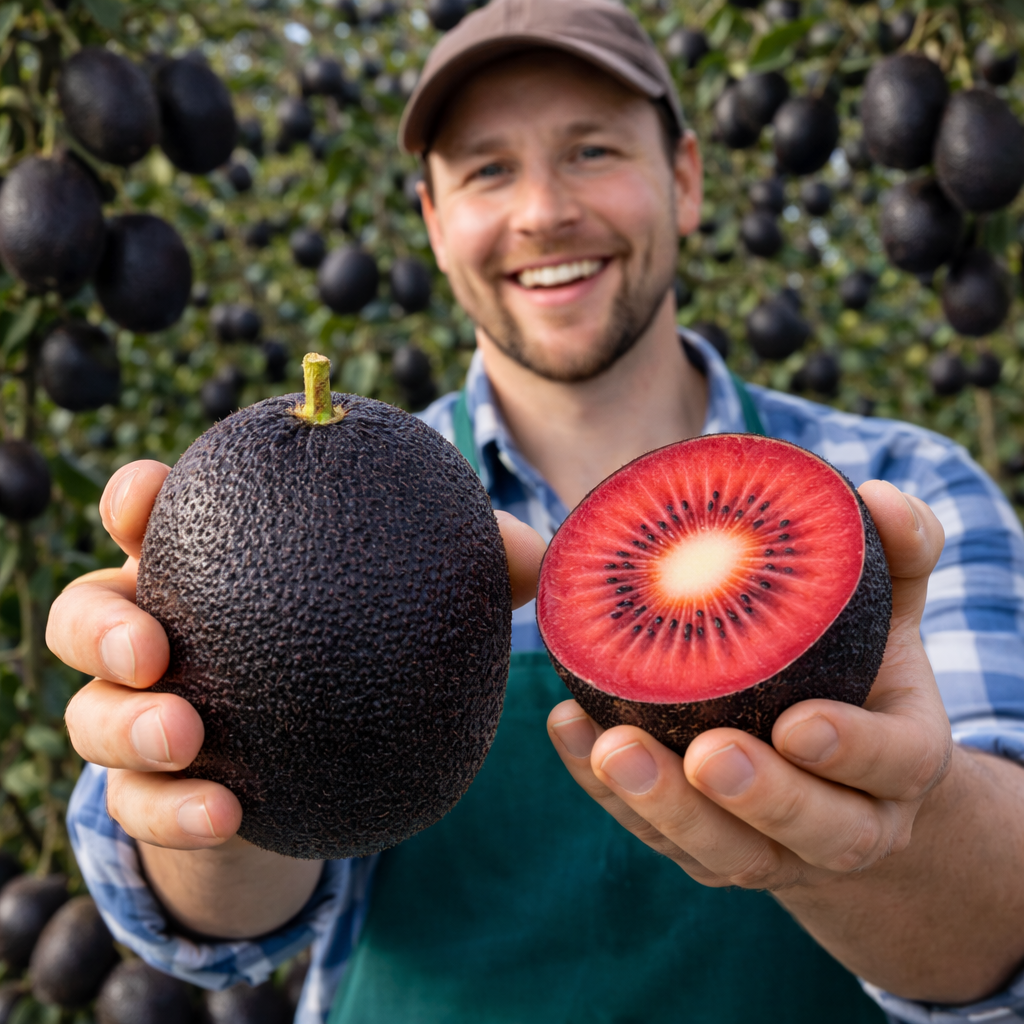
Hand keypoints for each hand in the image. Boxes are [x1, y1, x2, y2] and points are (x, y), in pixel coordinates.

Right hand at [50, 460, 545, 852]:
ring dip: (124, 727)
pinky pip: (142, 806)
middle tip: (153, 644)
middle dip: (102, 623)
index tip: (149, 493)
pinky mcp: (160, 797)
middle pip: (86, 615)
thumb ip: (472, 572)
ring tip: (188, 733)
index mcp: (208, 575)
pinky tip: (228, 812)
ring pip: (91, 718)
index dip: (133, 498)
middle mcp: (161, 641)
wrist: (324, 774)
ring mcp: (148, 722)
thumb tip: (543, 557)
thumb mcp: (411, 610)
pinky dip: (174, 810)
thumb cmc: (362, 658)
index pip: (146, 519)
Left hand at [547, 480, 949, 891]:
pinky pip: (659, 835)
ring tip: (612, 749)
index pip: (896, 764)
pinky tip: (568, 728)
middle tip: (704, 754)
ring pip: (726, 852)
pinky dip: (608, 790)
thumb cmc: (856, 662)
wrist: (837, 761)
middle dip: (759, 797)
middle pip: (817, 832)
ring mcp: (773, 850)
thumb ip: (894, 549)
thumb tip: (872, 496)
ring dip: (666, 807)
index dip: (853, 750)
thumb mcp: (887, 606)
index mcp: (902, 758)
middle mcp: (848, 821)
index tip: (797, 722)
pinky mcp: (706, 851)